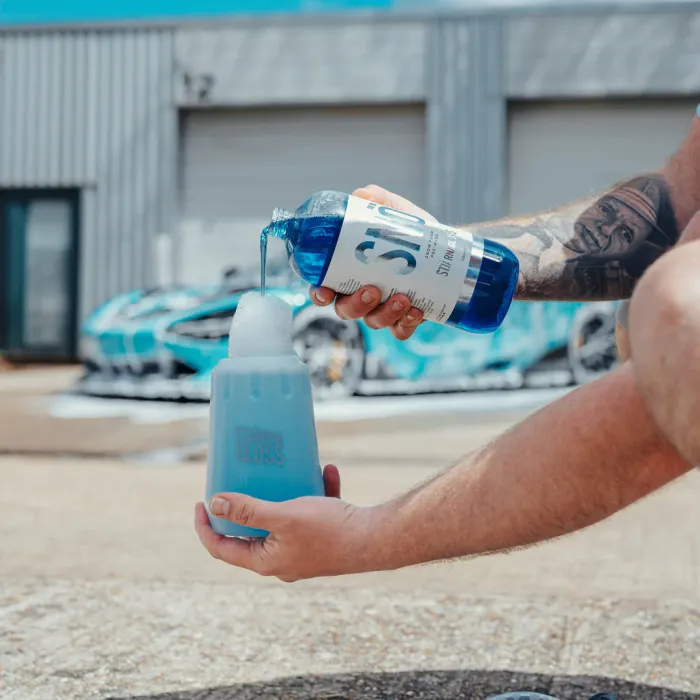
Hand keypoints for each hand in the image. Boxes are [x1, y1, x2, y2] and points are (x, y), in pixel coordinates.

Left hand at [194, 465, 384, 581]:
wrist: (375, 539)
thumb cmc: (329, 530)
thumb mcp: (283, 515)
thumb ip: (248, 510)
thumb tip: (214, 504)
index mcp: (265, 561)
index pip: (222, 548)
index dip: (205, 527)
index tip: (201, 502)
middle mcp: (281, 561)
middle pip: (251, 534)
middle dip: (246, 506)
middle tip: (240, 482)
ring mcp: (303, 551)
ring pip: (282, 521)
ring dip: (285, 494)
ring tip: (286, 471)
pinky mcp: (323, 540)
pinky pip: (311, 515)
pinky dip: (316, 493)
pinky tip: (326, 472)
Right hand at [311, 185, 435, 340]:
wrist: (445, 247)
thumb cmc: (410, 231)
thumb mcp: (394, 211)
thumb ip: (376, 199)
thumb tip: (363, 194)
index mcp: (347, 273)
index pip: (323, 288)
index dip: (319, 294)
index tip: (326, 291)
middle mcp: (360, 295)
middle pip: (345, 311)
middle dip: (356, 304)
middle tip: (372, 289)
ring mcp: (382, 310)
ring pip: (373, 322)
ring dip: (385, 314)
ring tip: (403, 298)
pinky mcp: (405, 320)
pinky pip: (400, 332)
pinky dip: (406, 324)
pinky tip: (418, 311)